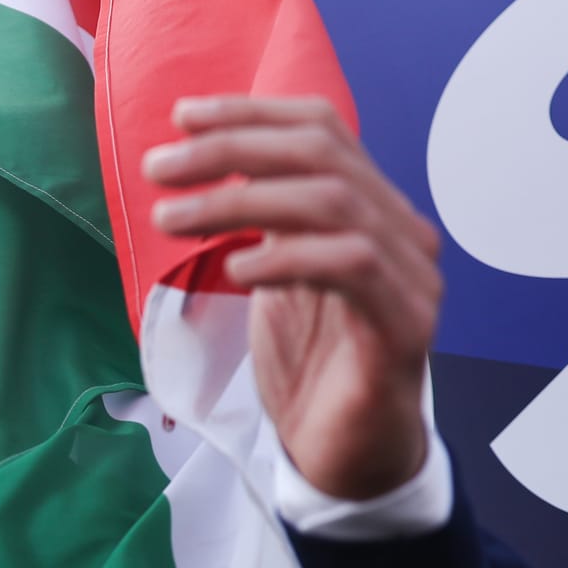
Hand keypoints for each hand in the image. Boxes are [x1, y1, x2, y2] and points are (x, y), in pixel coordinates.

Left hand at [142, 95, 441, 499]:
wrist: (347, 455)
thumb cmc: (310, 363)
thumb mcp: (274, 272)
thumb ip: (259, 217)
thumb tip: (199, 159)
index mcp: (371, 209)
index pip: (322, 130)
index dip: (251, 113)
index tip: (180, 117)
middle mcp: (400, 231)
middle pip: (321, 156)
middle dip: (231, 150)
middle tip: (157, 168)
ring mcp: (410, 277)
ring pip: (332, 203)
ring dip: (239, 201)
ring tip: (171, 219)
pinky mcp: (404, 327)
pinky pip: (353, 267)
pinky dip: (287, 257)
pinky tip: (236, 271)